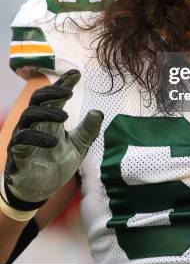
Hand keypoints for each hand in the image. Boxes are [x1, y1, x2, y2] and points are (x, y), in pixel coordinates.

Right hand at [1, 70, 102, 211]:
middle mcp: (36, 123)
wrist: (42, 190)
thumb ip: (88, 130)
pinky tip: (54, 140)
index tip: (76, 73)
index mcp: (50, 119)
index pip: (54, 96)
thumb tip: (98, 112)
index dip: (63, 83)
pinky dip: (37, 136)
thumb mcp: (79, 146)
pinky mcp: (17, 152)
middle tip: (69, 92)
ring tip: (65, 117)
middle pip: (38, 98)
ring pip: (29, 114)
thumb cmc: (57, 163)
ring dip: (46, 112)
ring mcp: (24, 136)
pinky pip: (22, 138)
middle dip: (53, 91)